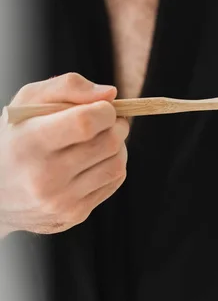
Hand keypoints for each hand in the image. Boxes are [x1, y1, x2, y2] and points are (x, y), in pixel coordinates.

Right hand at [0, 73, 129, 236]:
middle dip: (116, 125)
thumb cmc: (17, 136)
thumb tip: (110, 94)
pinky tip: (95, 159)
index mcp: (30, 143)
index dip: (104, 111)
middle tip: (107, 120)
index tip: (103, 107)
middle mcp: (45, 177)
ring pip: (117, 163)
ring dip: (118, 145)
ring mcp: (61, 200)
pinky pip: (114, 181)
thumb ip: (69, 86)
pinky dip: (112, 164)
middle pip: (108, 143)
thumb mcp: (29, 102)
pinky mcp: (74, 214)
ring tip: (101, 138)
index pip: (85, 123)